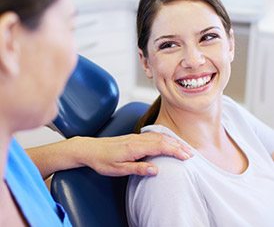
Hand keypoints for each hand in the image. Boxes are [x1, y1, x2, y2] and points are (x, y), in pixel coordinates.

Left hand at [73, 132, 191, 176]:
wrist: (90, 149)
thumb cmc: (103, 160)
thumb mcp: (118, 169)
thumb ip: (137, 168)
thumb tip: (156, 170)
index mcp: (135, 147)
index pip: (160, 146)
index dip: (175, 151)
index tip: (186, 156)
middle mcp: (137, 139)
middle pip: (162, 139)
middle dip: (178, 145)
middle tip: (191, 153)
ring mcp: (136, 137)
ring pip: (159, 136)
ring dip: (173, 141)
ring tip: (184, 147)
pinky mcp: (134, 137)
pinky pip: (153, 135)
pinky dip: (164, 138)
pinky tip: (167, 140)